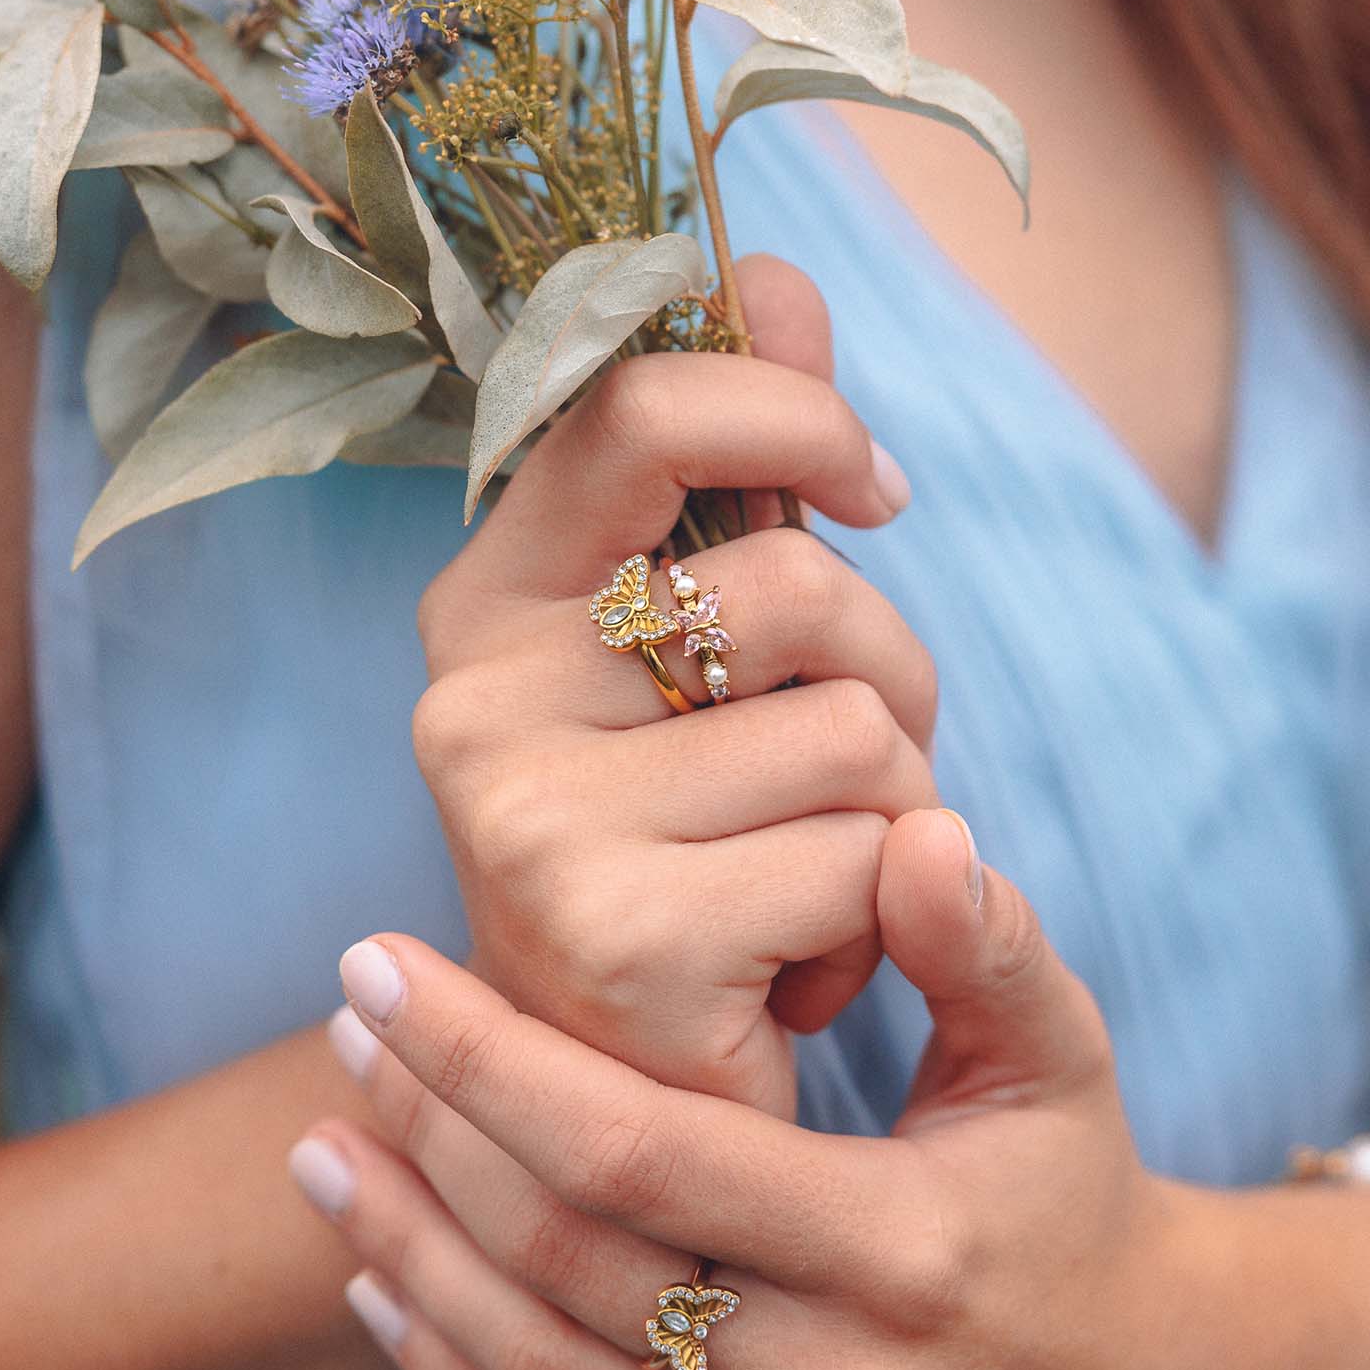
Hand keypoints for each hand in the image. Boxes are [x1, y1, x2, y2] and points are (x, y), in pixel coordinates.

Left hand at [297, 811, 1247, 1369]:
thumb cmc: (1076, 1196)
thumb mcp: (1059, 1059)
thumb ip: (984, 944)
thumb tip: (918, 830)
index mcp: (905, 1251)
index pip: (643, 1153)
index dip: (494, 1057)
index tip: (387, 968)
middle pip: (568, 1261)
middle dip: (429, 1135)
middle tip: (343, 1028)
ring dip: (410, 1254)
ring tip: (317, 1144)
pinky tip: (383, 1288)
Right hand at [410, 256, 937, 1116]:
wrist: (632, 1097)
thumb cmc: (692, 837)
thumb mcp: (712, 641)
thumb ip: (746, 462)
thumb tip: (773, 273)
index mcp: (490, 597)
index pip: (642, 408)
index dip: (800, 418)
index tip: (875, 492)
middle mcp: (473, 696)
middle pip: (796, 584)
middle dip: (892, 670)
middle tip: (852, 761)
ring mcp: (529, 821)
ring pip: (860, 729)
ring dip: (896, 807)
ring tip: (809, 873)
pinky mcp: (618, 941)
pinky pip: (871, 855)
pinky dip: (885, 916)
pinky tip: (795, 970)